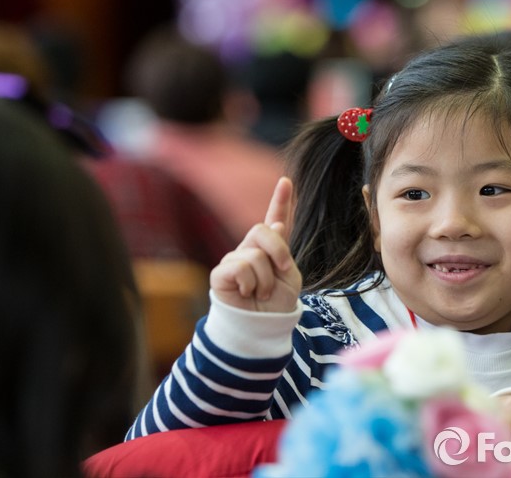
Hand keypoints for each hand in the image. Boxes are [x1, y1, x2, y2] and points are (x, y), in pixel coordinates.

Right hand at [210, 177, 301, 311]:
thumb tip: (273, 224)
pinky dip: (250, 283)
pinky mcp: (221, 273)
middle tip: (282, 271)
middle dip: (278, 250)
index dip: (280, 201)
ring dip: (265, 279)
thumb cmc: (276, 304)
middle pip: (263, 229)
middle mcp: (250, 250)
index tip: (286, 181)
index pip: (275, 221)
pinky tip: (247, 293)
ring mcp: (234, 260)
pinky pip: (240, 267)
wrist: (262, 328)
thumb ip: (282, 249)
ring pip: (254, 255)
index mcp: (271, 249)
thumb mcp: (289, 276)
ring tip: (261, 293)